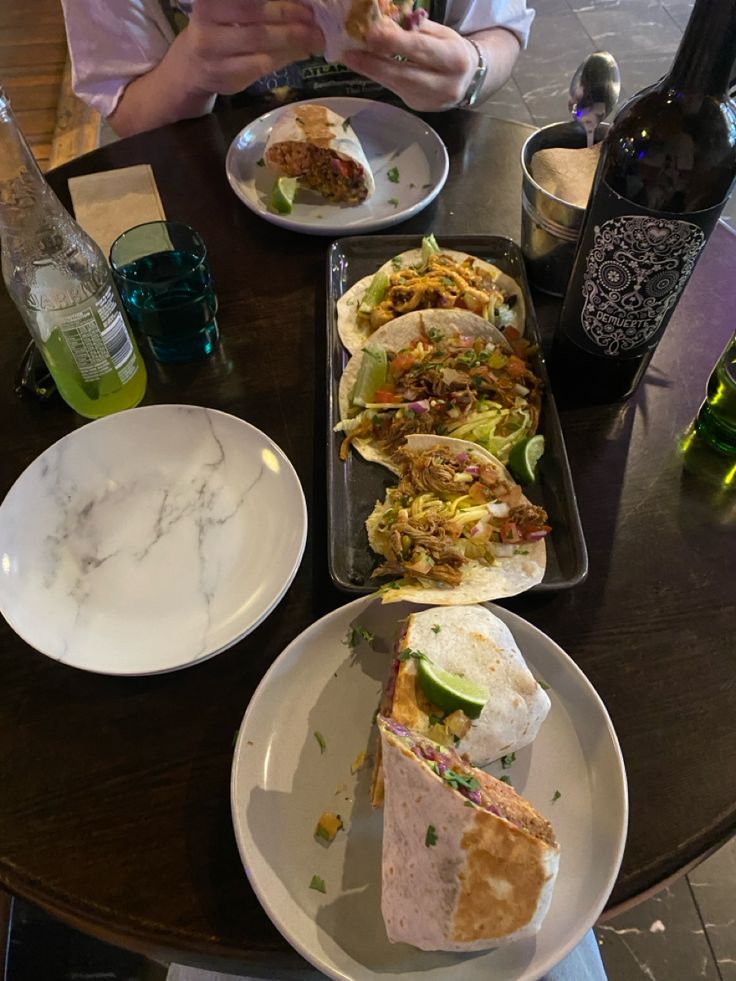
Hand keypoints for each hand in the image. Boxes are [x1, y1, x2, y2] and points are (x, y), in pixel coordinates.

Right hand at [180, 0, 324, 95]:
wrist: (192, 68)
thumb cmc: (221, 33)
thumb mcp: (235, 12)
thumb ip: (264, 9)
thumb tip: (305, 9)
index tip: (306, 1)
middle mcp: (207, 17)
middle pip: (256, 12)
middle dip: (290, 15)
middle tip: (315, 19)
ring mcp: (213, 47)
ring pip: (259, 40)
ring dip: (292, 39)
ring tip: (315, 37)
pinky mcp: (223, 74)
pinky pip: (259, 64)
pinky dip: (283, 58)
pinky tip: (300, 53)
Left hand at [340, 19, 477, 111]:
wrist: (469, 80)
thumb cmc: (450, 50)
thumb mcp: (441, 33)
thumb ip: (416, 29)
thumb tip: (387, 22)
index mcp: (454, 58)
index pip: (420, 49)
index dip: (394, 43)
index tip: (371, 35)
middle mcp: (445, 84)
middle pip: (405, 74)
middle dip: (375, 63)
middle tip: (351, 54)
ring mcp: (432, 101)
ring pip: (397, 85)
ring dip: (373, 72)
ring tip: (352, 59)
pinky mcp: (420, 107)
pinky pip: (397, 90)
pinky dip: (381, 78)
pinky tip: (367, 67)